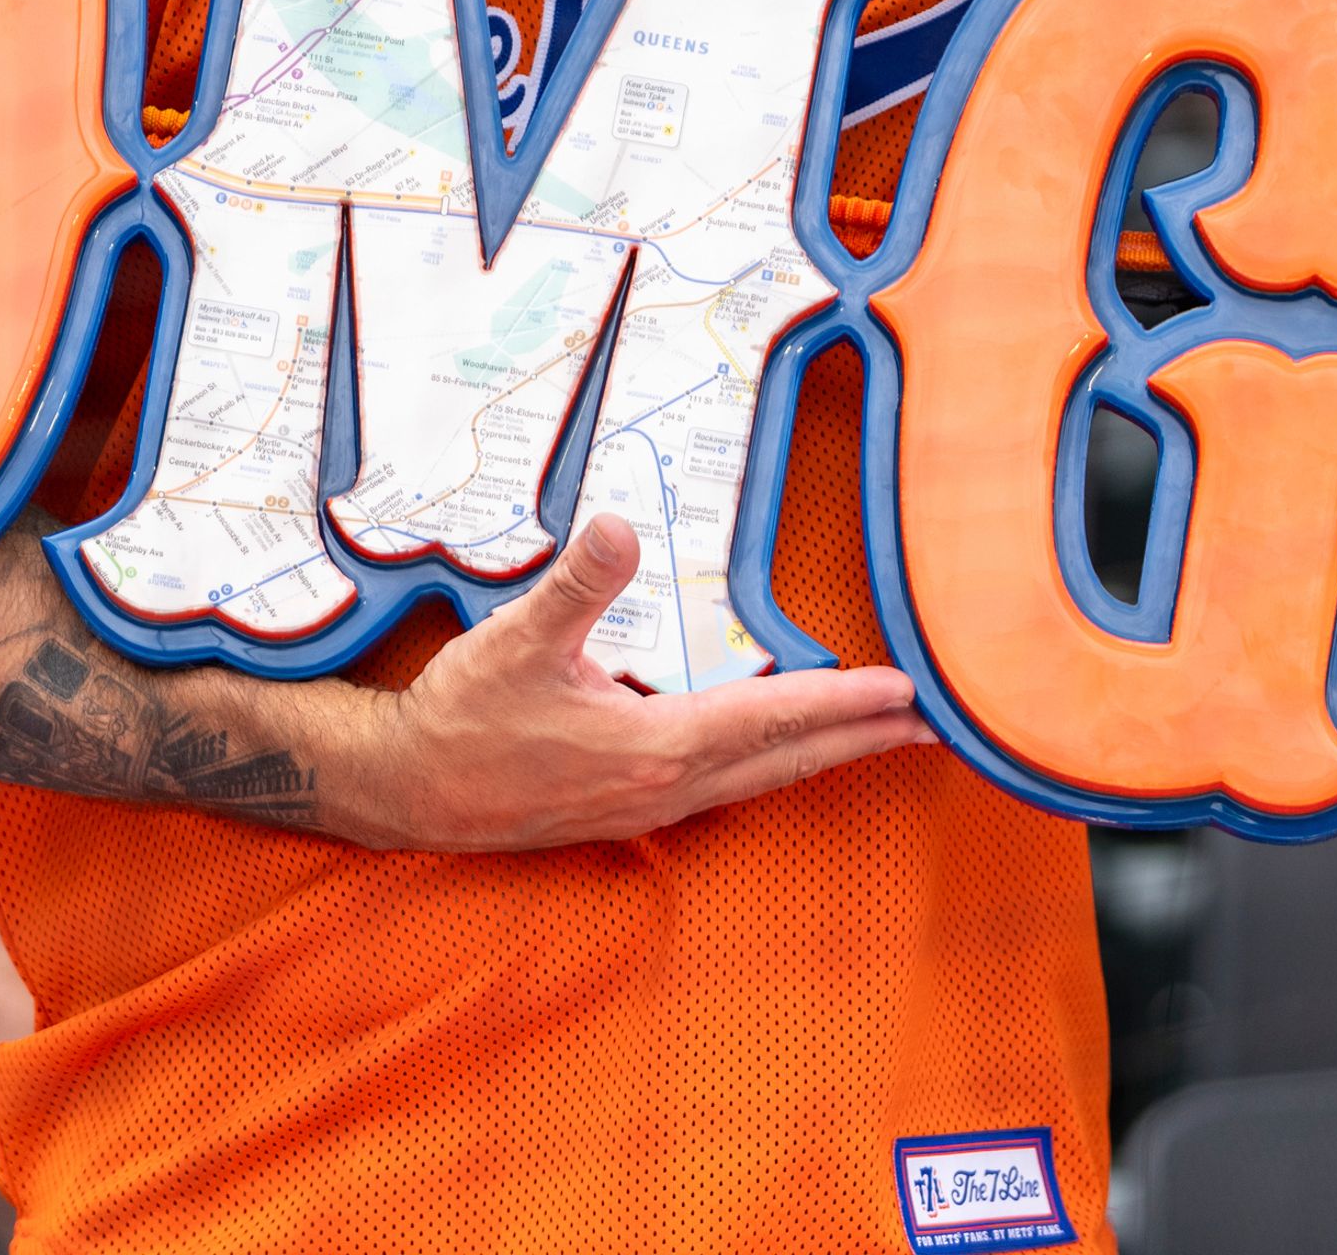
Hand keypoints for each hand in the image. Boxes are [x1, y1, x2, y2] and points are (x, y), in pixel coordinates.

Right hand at [324, 516, 932, 851]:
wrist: (402, 793)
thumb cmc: (459, 718)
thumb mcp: (515, 640)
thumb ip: (576, 583)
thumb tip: (617, 527)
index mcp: (652, 747)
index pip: (771, 719)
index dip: (842, 702)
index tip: (906, 691)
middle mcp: (664, 787)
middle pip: (786, 759)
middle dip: (861, 737)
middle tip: (934, 723)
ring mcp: (647, 806)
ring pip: (760, 779)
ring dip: (823, 754)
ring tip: (881, 736)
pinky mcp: (628, 809)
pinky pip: (726, 787)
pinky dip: (772, 766)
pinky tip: (783, 755)